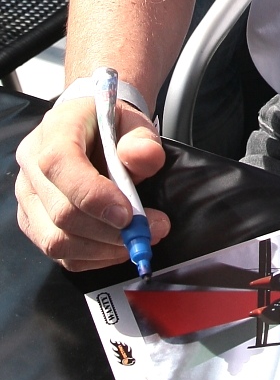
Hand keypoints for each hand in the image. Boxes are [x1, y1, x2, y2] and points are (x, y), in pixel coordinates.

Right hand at [15, 97, 169, 270]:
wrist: (92, 128)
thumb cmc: (111, 125)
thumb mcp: (134, 122)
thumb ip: (142, 140)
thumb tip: (144, 157)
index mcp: (55, 130)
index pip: (61, 164)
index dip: (94, 195)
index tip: (128, 215)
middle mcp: (31, 166)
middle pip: (61, 211)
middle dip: (109, 231)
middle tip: (150, 231)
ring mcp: (28, 197)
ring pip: (56, 240)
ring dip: (103, 249)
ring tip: (138, 241)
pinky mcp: (33, 222)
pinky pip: (59, 253)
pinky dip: (93, 258)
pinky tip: (118, 248)